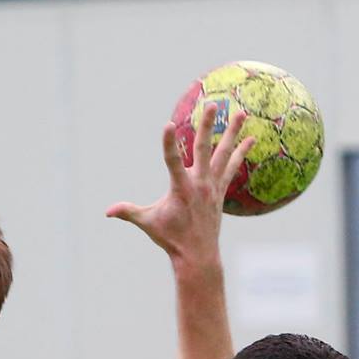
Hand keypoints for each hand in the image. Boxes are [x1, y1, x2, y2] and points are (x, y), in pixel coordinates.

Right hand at [105, 101, 256, 262]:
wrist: (197, 254)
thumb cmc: (170, 238)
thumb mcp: (148, 223)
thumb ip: (128, 212)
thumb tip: (107, 212)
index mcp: (180, 189)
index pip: (172, 161)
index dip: (169, 144)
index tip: (167, 125)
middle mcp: (199, 184)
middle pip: (205, 149)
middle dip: (208, 126)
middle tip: (214, 105)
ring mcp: (213, 186)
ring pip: (225, 154)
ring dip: (233, 133)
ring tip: (242, 113)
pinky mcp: (220, 190)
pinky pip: (233, 167)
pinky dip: (241, 153)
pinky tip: (251, 139)